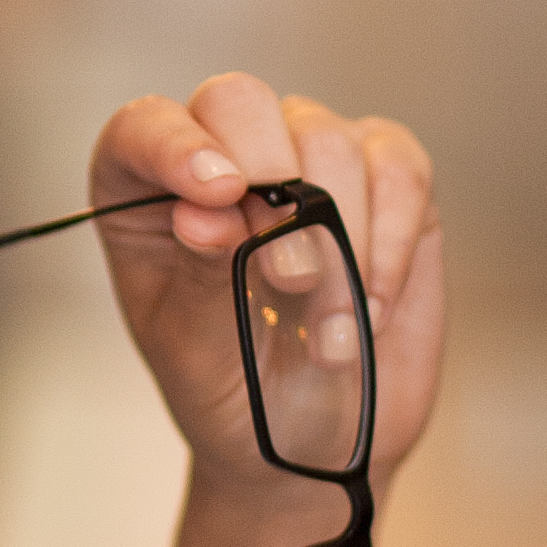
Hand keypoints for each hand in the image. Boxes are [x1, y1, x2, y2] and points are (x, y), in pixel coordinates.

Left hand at [86, 72, 443, 513]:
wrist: (312, 444)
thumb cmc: (234, 391)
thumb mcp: (196, 353)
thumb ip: (199, 281)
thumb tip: (203, 213)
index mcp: (148, 192)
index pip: (145, 127)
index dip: (175, 146)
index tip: (215, 195)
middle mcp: (227, 154)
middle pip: (240, 102)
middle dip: (269, 178)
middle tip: (286, 277)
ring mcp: (312, 158)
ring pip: (327, 138)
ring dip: (336, 243)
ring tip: (328, 337)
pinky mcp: (388, 182)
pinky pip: (401, 170)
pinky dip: (392, 241)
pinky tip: (373, 307)